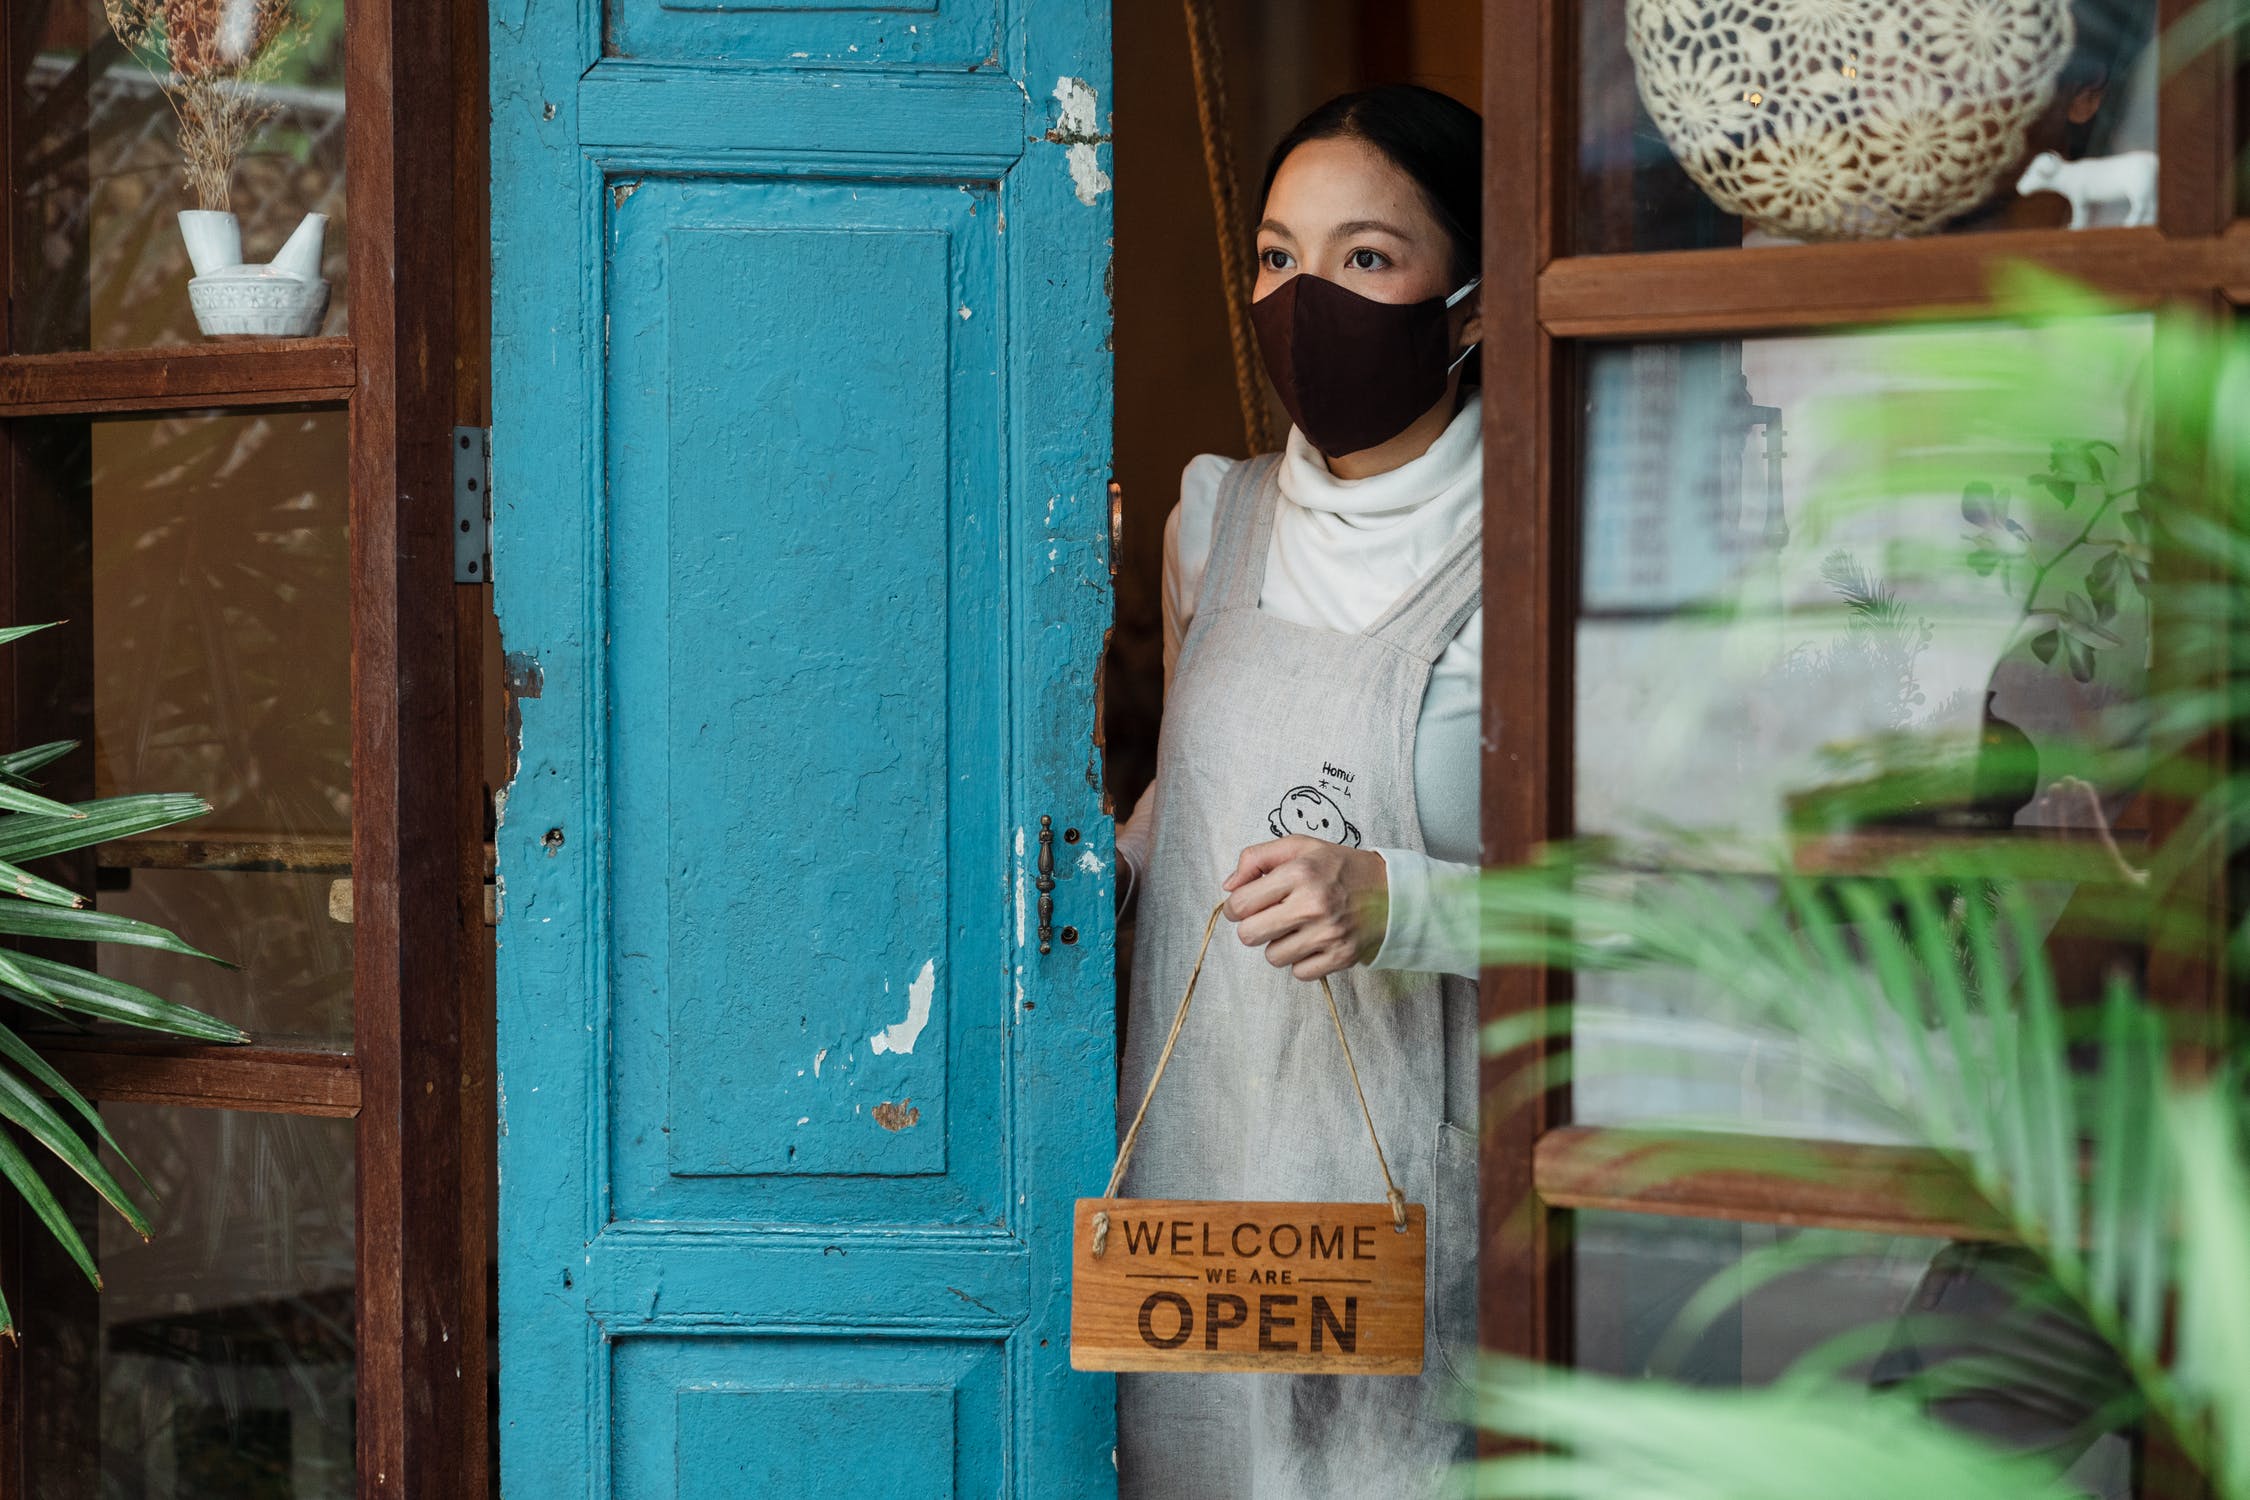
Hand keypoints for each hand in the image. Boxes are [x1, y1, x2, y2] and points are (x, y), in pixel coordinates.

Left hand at [1220, 837, 1387, 979]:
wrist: (1393, 892)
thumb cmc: (1339, 868)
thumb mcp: (1300, 847)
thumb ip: (1257, 858)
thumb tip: (1229, 887)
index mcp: (1299, 872)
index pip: (1240, 905)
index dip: (1236, 907)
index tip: (1247, 905)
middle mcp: (1313, 904)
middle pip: (1249, 935)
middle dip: (1253, 927)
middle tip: (1270, 918)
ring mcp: (1328, 934)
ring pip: (1272, 957)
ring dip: (1279, 945)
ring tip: (1297, 928)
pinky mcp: (1340, 957)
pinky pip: (1298, 973)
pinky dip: (1301, 961)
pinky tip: (1313, 942)